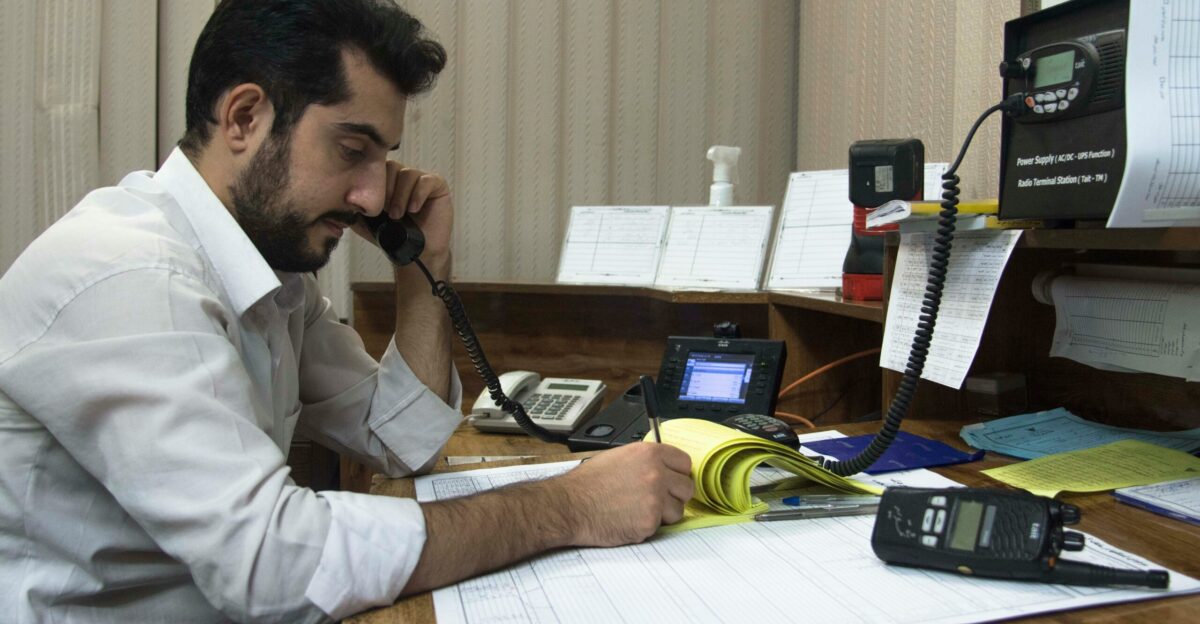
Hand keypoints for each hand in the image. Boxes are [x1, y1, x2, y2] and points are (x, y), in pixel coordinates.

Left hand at [351, 161, 453, 259]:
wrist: (415, 254)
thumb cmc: (392, 237)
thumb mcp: (364, 221)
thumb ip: (351, 208)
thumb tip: (336, 197)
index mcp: (385, 181)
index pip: (376, 167)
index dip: (373, 182)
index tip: (371, 204)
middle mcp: (402, 176)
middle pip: (391, 166)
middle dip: (386, 189)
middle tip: (384, 209)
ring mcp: (420, 180)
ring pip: (407, 174)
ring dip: (400, 195)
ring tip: (398, 215)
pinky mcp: (437, 186)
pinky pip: (426, 180)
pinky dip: (418, 194)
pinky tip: (413, 209)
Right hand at [559, 443, 693, 546]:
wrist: (570, 506)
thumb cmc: (588, 483)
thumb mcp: (619, 457)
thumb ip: (645, 461)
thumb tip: (663, 467)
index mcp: (649, 454)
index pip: (685, 463)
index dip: (677, 473)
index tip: (672, 480)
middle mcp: (656, 474)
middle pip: (686, 488)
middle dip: (674, 495)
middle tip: (657, 499)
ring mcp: (655, 499)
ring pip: (678, 510)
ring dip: (664, 513)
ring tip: (639, 510)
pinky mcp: (649, 523)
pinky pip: (660, 527)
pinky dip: (647, 526)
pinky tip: (629, 520)